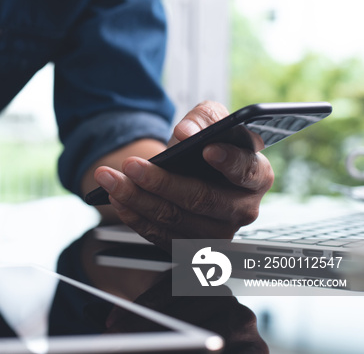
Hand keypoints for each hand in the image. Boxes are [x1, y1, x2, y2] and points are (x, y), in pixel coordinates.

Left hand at [94, 101, 273, 249]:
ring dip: (137, 199)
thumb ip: (205, 117)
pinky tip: (115, 198)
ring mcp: (217, 233)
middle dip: (161, 181)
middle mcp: (242, 209)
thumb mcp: (209, 121)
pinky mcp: (191, 248)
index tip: (206, 149)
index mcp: (257, 176)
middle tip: (131, 164)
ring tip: (110, 178)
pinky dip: (134, 216)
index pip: (248, 171)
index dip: (229, 162)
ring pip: (174, 219)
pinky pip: (159, 236)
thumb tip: (189, 131)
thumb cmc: (206, 145)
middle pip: (201, 199)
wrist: (191, 172)